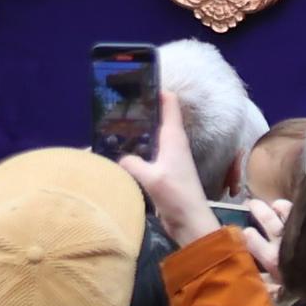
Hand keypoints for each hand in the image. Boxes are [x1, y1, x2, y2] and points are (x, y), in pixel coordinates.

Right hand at [133, 87, 218, 248]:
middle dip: (142, 110)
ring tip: (114, 126)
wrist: (191, 223)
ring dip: (138, 131)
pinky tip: (122, 154)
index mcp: (174, 138)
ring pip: (152, 137)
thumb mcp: (151, 178)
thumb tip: (118, 157)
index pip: (169, 104)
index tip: (138, 83)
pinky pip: (149, 154)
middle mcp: (173, 144)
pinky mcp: (164, 173)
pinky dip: (137, 150)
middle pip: (158, 118)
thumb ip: (132, 164)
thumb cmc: (177, 195)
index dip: (156, 90)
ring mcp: (169, 159)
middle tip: (117, 105)